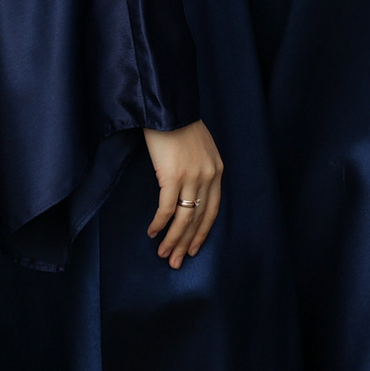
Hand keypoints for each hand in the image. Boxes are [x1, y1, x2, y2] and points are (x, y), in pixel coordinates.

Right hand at [143, 121, 222, 266]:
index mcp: (217, 171)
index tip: (193, 250)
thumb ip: (201, 170)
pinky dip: (159, 224)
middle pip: (198, 219)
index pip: (213, 211)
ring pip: (183, 219)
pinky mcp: (172, 177)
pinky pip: (166, 209)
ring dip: (172, 239)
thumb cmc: (180, 126)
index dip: (202, 233)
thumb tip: (190, 193)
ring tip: (163, 254)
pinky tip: (152, 232)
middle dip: (186, 243)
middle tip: (175, 262)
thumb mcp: (201, 149)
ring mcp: (191, 178)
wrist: (168, 108)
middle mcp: (208, 177)